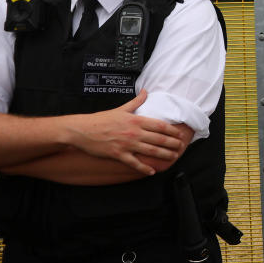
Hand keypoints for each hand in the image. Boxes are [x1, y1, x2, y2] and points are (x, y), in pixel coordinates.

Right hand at [64, 90, 188, 174]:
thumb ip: (136, 101)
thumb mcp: (121, 109)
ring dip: (164, 155)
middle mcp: (134, 132)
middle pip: (159, 139)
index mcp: (136, 120)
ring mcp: (127, 144)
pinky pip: (135, 163)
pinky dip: (144, 168)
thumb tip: (146, 91)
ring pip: (151, 151)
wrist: (82, 130)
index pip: (160, 125)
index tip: (180, 134)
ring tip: (173, 157)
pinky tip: (152, 172)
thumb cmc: (101, 119)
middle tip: (180, 147)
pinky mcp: (119, 155)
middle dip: (172, 144)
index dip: (173, 131)